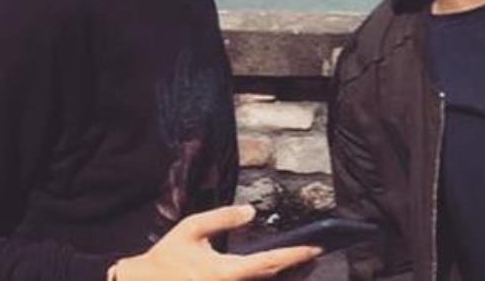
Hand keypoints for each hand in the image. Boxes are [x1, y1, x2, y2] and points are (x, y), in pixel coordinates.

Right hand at [112, 205, 321, 279]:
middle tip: (316, 252)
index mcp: (225, 272)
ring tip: (303, 263)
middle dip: (297, 268)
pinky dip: (266, 279)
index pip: (270, 262)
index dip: (297, 254)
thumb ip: (222, 218)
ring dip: (285, 277)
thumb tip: (251, 211)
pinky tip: (275, 270)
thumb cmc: (167, 256)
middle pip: (274, 280)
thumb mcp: (191, 228)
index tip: (317, 246)